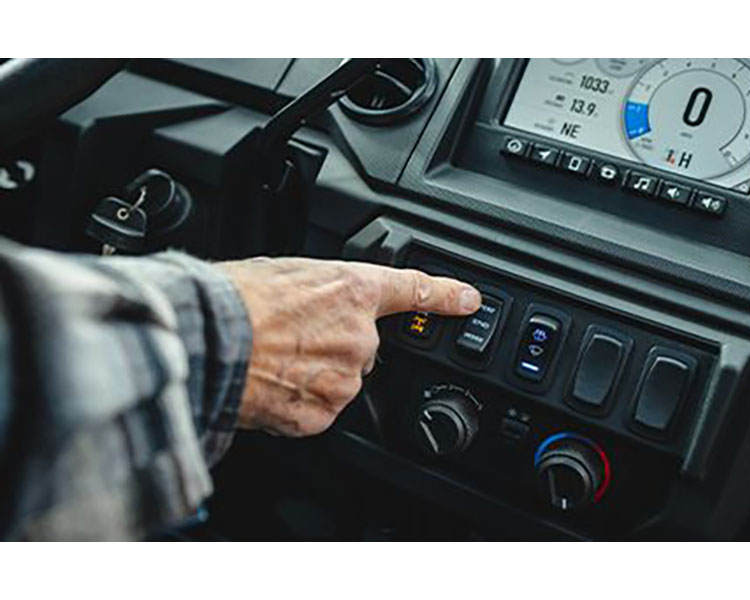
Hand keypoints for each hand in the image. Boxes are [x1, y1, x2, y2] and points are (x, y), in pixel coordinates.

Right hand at [218, 257, 480, 436]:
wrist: (208, 340)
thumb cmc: (235, 299)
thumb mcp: (287, 271)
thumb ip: (322, 289)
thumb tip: (322, 303)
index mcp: (353, 290)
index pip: (414, 291)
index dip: (445, 296)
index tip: (468, 301)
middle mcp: (359, 336)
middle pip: (364, 347)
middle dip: (336, 345)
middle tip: (293, 338)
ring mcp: (345, 378)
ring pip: (342, 380)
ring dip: (318, 374)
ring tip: (276, 360)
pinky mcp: (325, 414)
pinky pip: (321, 408)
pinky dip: (301, 401)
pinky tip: (275, 384)